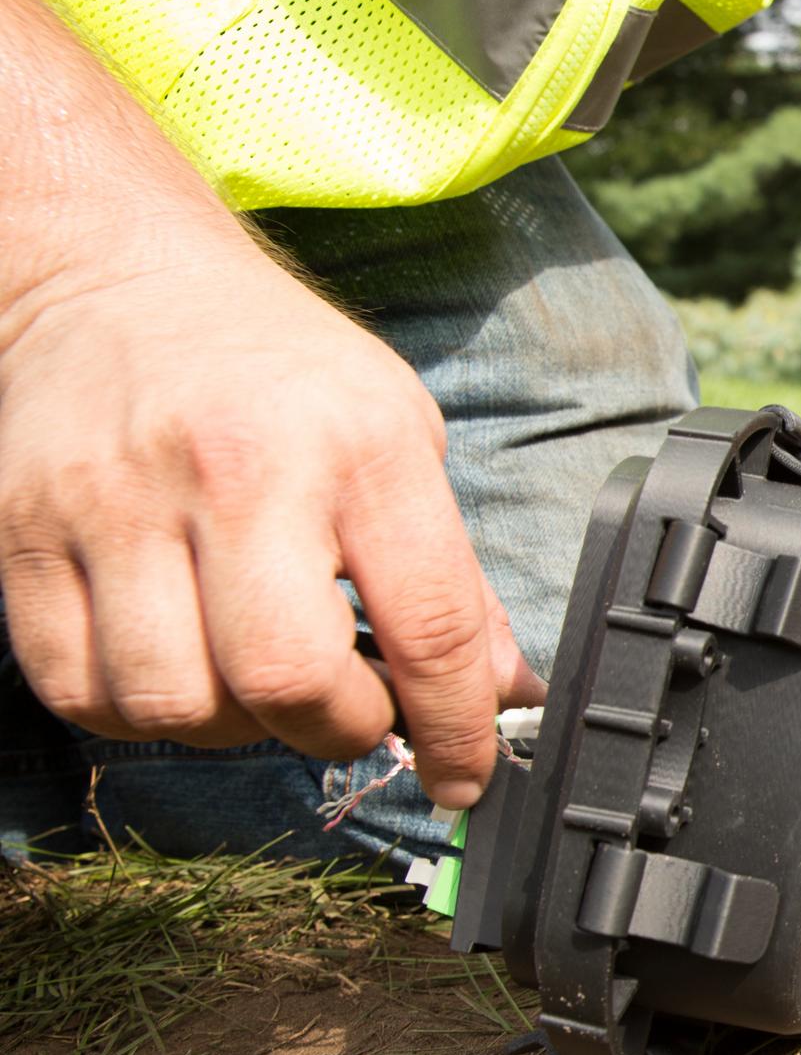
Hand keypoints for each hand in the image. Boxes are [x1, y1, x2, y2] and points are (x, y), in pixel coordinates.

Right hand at [0, 252, 540, 807]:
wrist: (117, 279)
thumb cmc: (277, 371)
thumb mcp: (401, 436)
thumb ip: (451, 575)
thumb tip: (499, 694)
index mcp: (357, 446)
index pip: (426, 626)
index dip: (457, 728)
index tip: (466, 775)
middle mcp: (235, 472)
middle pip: (286, 677)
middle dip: (336, 729)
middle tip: (350, 710)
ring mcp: (116, 503)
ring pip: (172, 700)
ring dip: (231, 728)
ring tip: (257, 684)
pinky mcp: (25, 532)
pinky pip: (77, 688)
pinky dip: (136, 711)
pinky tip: (178, 667)